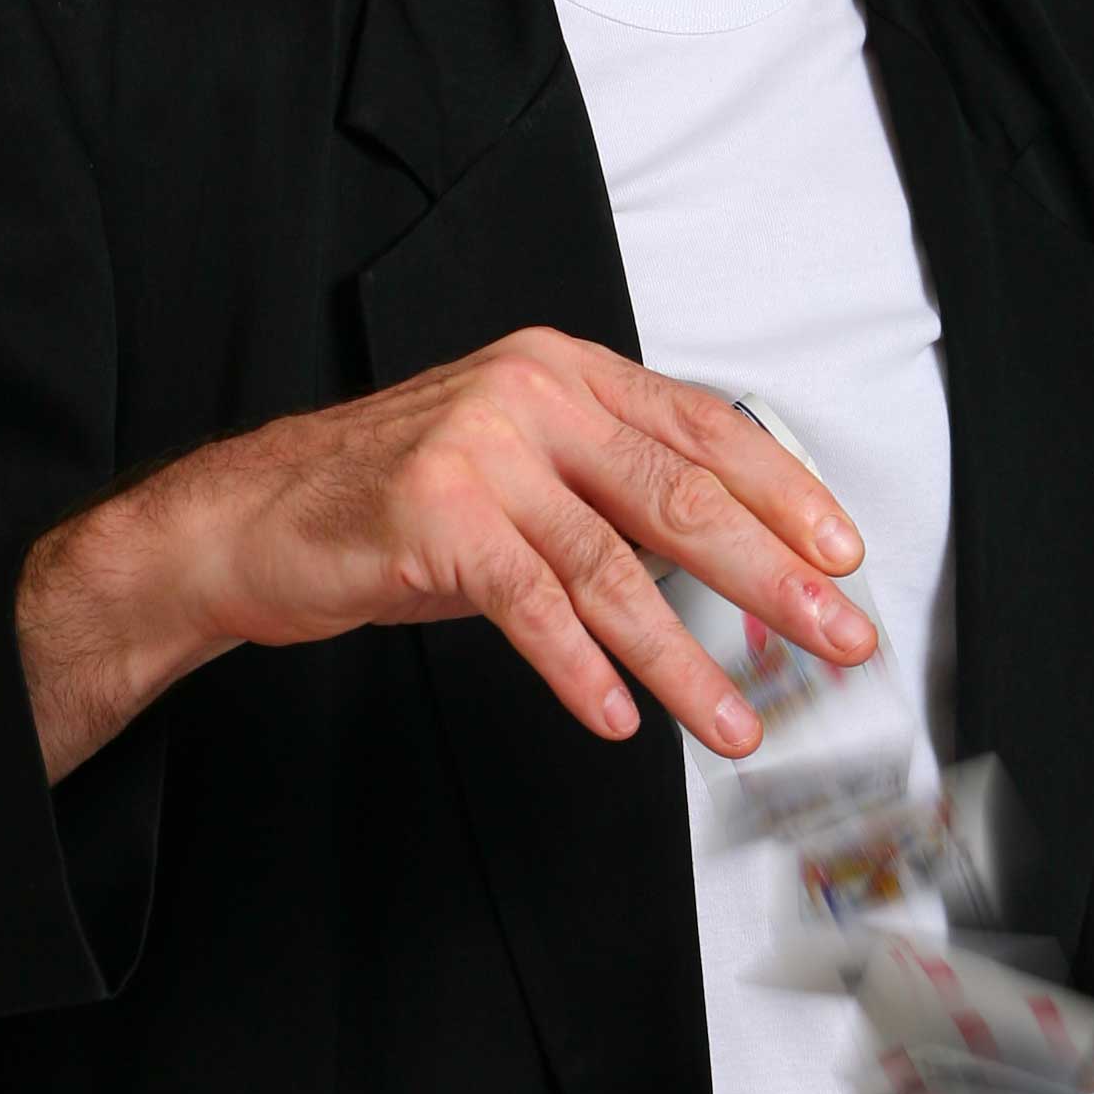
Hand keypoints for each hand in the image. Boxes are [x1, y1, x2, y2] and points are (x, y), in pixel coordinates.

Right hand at [17, 329, 874, 783]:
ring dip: (687, 659)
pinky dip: (583, 669)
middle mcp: (528, 395)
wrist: (253, 519)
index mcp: (563, 372)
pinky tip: (621, 716)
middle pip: (681, 499)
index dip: (784, 495)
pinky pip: (533, 606)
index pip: (704, 429)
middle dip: (773, 581)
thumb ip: (609, 489)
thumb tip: (732, 559)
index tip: (841, 555)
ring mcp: (480, 451)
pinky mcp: (433, 517)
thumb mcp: (516, 465)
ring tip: (733, 721)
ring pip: (615, 568)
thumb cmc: (390, 500)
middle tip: (833, 637)